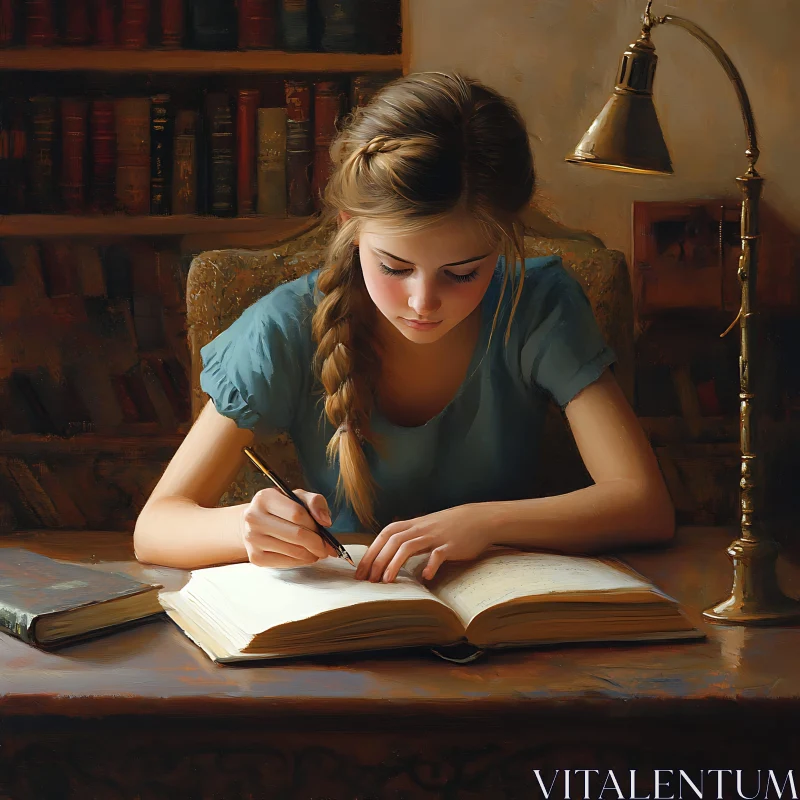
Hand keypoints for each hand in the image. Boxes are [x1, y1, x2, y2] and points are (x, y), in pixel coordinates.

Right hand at [240, 488, 337, 567]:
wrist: (255, 523)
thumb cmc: (281, 509)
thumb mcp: (297, 497)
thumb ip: (315, 502)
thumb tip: (325, 521)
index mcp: (265, 498)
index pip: (297, 513)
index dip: (315, 525)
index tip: (326, 532)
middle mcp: (254, 518)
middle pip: (297, 534)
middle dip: (317, 543)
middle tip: (327, 548)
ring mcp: (252, 539)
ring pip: (293, 551)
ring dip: (311, 554)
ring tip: (316, 552)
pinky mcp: (255, 557)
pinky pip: (286, 562)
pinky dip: (300, 562)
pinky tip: (304, 556)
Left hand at [354, 504, 492, 582]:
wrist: (479, 519)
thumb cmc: (449, 527)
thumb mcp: (426, 528)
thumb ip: (409, 539)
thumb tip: (388, 556)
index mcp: (413, 525)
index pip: (385, 535)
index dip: (371, 552)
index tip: (360, 571)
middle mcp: (421, 529)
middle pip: (392, 541)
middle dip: (377, 560)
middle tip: (368, 580)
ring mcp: (436, 536)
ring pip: (409, 546)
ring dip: (395, 563)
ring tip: (387, 581)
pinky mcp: (452, 545)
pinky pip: (438, 554)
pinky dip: (430, 565)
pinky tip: (425, 576)